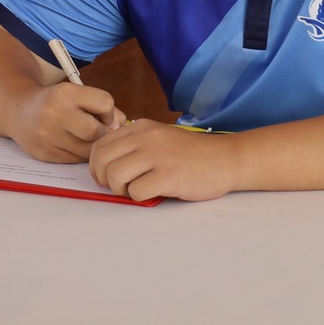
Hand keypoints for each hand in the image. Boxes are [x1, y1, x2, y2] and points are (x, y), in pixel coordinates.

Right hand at [16, 81, 124, 163]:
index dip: (108, 111)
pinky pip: (75, 160)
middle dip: (102, 133)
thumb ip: (104, 107)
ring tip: (86, 137)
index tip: (102, 113)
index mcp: (65, 93)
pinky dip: (80, 154)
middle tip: (98, 131)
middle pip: (95, 132)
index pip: (105, 103)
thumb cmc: (57, 103)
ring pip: (87, 151)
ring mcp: (47, 136)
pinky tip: (72, 144)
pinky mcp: (45, 154)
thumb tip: (121, 128)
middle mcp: (54, 114)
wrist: (19, 111)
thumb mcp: (77, 94)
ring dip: (93, 146)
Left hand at [89, 120, 239, 201]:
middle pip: (103, 160)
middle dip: (105, 179)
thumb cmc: (192, 154)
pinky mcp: (168, 175)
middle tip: (120, 187)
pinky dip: (140, 197)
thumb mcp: (160, 137)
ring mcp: (157, 155)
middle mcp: (146, 137)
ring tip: (137, 190)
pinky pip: (136, 192)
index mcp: (141, 127)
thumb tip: (105, 166)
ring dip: (121, 189)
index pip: (100, 145)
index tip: (106, 177)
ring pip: (114, 175)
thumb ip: (135, 145)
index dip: (97, 165)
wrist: (226, 159)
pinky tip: (155, 192)